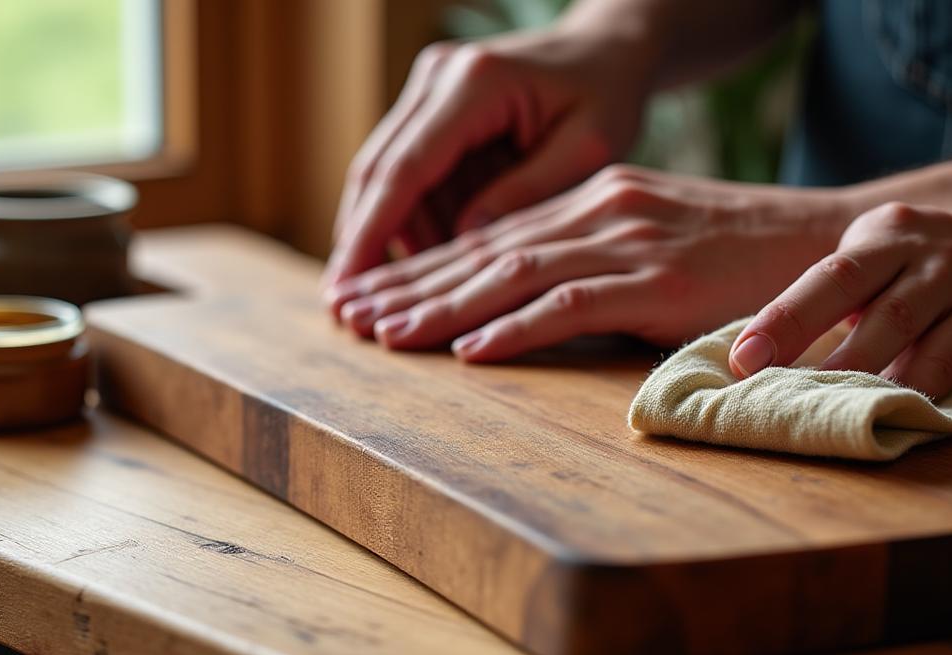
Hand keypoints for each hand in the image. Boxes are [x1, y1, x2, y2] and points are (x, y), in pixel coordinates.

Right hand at [323, 26, 656, 291]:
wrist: (606, 47)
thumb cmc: (608, 94)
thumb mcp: (588, 147)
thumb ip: (527, 195)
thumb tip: (466, 246)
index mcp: (474, 85)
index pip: (404, 168)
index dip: (371, 232)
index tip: (347, 286)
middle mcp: (436, 79)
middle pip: (377, 171)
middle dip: (358, 243)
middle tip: (343, 310)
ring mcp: (427, 91)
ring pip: (385, 176)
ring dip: (389, 238)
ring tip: (388, 302)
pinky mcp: (430, 108)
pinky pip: (408, 173)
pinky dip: (414, 220)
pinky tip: (426, 265)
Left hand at [334, 164, 850, 359]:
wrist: (829, 245)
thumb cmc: (743, 257)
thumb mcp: (656, 248)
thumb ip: (595, 267)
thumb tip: (531, 305)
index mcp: (594, 201)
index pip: (491, 236)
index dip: (425, 267)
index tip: (373, 293)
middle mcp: (599, 211)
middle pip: (485, 250)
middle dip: (412, 284)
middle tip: (349, 313)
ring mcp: (627, 240)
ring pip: (512, 274)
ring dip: (443, 308)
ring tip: (384, 334)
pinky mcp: (659, 279)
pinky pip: (571, 304)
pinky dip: (514, 329)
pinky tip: (469, 350)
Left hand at [729, 203, 951, 398]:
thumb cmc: (889, 266)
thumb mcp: (859, 263)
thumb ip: (818, 301)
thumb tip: (750, 359)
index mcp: (881, 233)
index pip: (829, 278)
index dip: (785, 321)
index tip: (744, 360)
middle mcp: (929, 250)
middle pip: (876, 308)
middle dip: (827, 358)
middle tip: (783, 393)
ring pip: (912, 333)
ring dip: (868, 377)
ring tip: (830, 410)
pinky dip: (915, 388)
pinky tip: (884, 409)